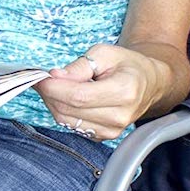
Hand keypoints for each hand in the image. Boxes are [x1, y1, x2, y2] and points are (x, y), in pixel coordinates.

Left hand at [35, 44, 167, 140]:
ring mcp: (112, 130)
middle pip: (70, 110)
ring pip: (66, 120)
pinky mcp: (103, 137)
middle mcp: (119, 116)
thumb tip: (55, 76)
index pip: (79, 96)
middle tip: (41, 79)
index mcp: (124, 92)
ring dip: (53, 102)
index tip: (41, 77)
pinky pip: (72, 126)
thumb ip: (79, 66)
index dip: (54, 88)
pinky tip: (64, 98)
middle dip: (49, 93)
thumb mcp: (105, 53)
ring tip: (53, 86)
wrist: (148, 84)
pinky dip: (62, 111)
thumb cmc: (127, 65)